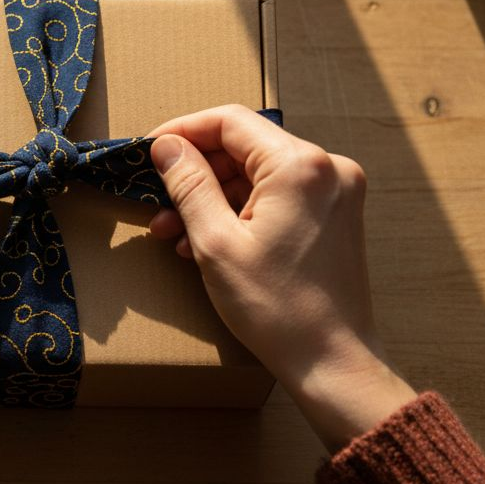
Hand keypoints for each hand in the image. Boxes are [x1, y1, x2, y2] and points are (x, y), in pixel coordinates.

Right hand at [147, 105, 415, 451]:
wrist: (332, 360)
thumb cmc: (276, 307)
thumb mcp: (216, 243)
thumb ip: (188, 185)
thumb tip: (165, 147)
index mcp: (299, 166)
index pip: (229, 122)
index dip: (182, 132)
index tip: (148, 153)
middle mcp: (327, 167)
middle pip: (244, 147)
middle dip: (196, 173)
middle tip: (156, 204)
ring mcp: (336, 191)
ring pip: (258, 174)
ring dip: (213, 197)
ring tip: (175, 233)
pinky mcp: (336, 215)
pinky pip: (278, 196)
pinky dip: (241, 211)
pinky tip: (209, 241)